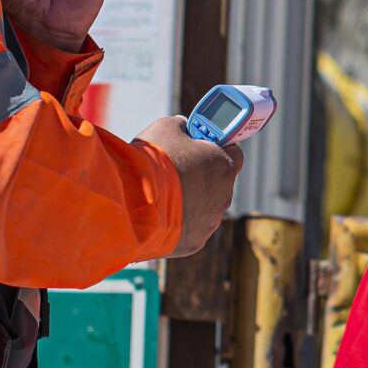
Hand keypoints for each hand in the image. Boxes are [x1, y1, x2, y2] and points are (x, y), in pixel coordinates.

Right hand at [139, 115, 241, 255]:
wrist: (134, 202)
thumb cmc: (154, 160)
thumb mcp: (166, 127)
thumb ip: (181, 126)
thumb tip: (183, 127)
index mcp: (224, 165)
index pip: (233, 153)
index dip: (216, 149)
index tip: (200, 148)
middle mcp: (225, 195)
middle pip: (218, 183)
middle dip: (200, 177)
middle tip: (175, 172)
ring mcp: (211, 221)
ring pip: (204, 208)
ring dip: (189, 201)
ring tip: (161, 196)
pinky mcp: (195, 241)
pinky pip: (190, 229)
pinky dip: (179, 223)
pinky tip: (159, 216)